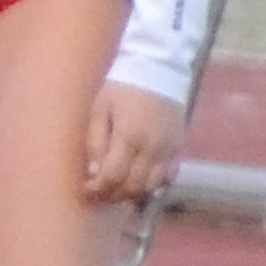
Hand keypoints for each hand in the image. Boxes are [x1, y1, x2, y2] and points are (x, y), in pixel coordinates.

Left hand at [83, 79, 185, 203]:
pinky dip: (153, 186)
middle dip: (113, 194)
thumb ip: (95, 141)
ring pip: (152, 187)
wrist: (158, 71)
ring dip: (133, 194)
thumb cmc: (121, 88)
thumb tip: (94, 172)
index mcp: (130, 136)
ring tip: (117, 190)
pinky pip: (168, 178)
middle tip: (99, 193)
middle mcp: (153, 148)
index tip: (86, 190)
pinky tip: (139, 181)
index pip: (113, 175)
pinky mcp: (179, 149)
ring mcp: (169, 151)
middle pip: (134, 186)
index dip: (98, 188)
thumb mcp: (100, 108)